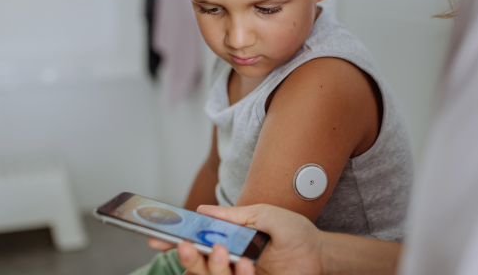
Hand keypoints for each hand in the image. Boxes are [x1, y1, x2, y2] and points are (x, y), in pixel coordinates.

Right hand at [177, 204, 325, 274]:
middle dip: (190, 259)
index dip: (174, 244)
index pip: (194, 247)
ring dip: (213, 268)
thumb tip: (201, 210)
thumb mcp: (263, 215)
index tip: (157, 238)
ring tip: (223, 252)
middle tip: (188, 246)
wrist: (321, 253)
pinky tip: (248, 265)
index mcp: (226, 244)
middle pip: (197, 268)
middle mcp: (229, 264)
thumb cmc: (292, 231)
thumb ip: (233, 215)